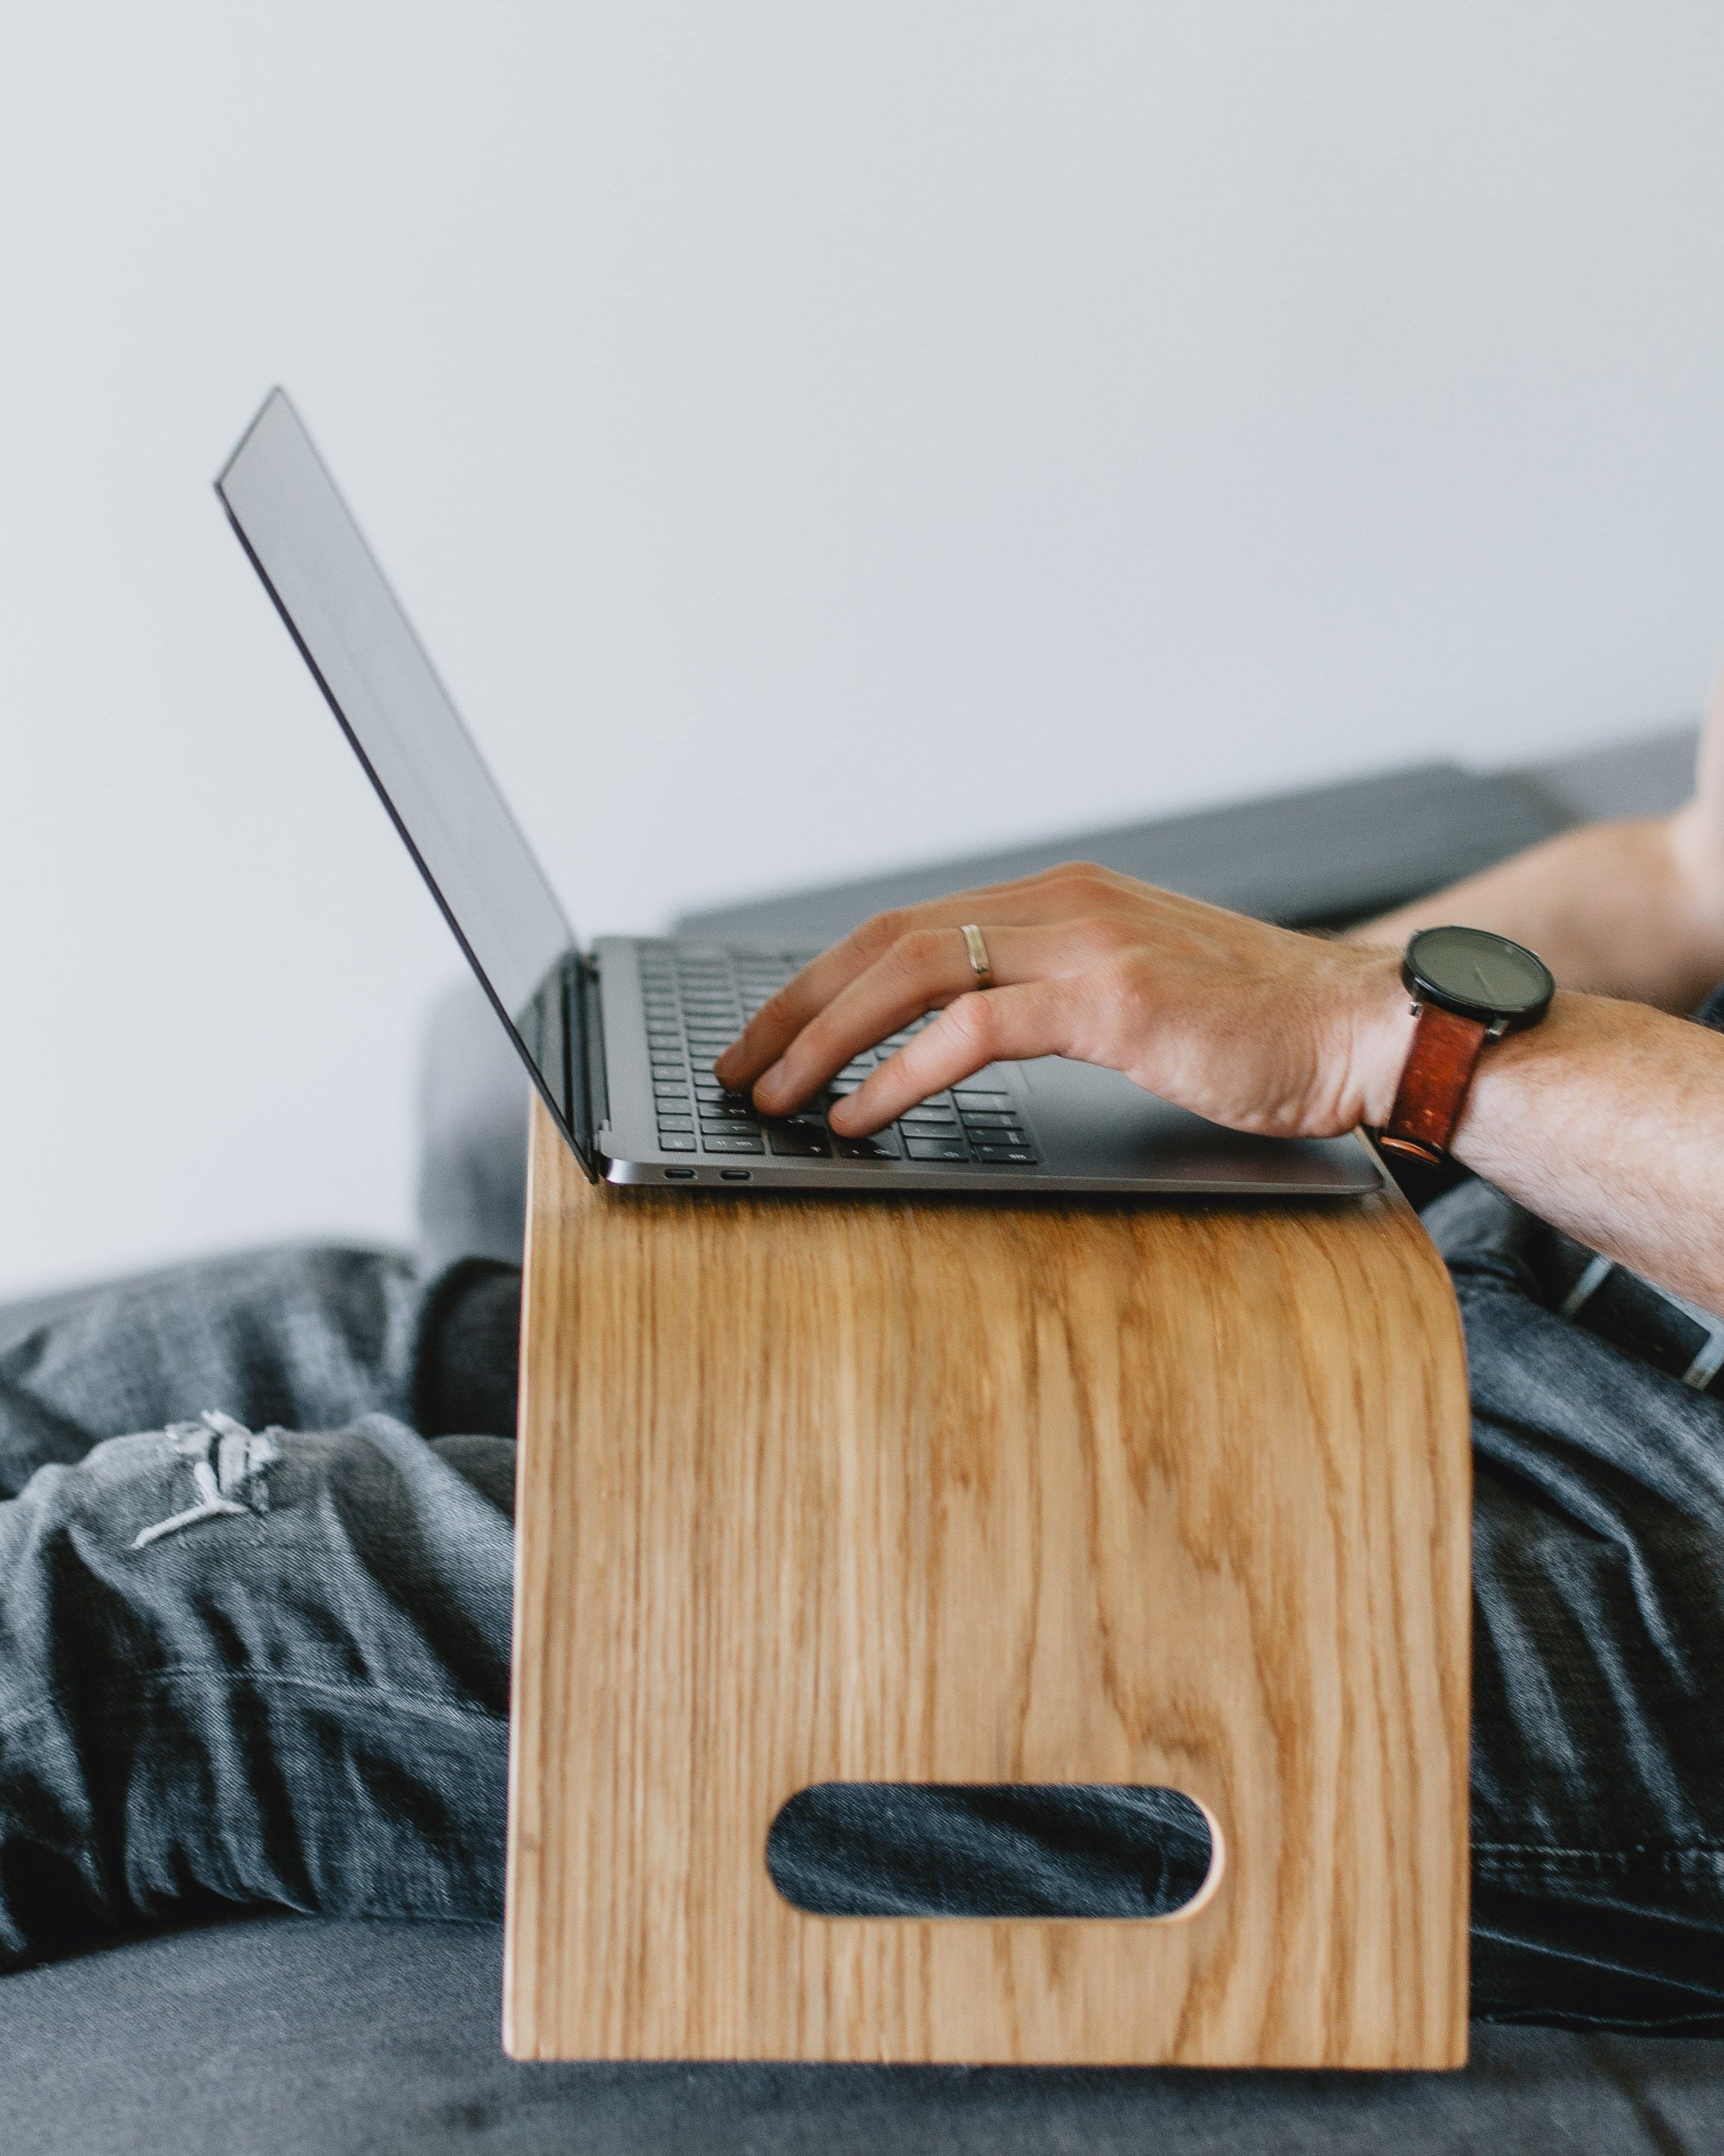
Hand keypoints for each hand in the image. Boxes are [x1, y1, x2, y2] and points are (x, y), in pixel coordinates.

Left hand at [714, 863, 1410, 1139]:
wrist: (1368, 1028)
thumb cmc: (1259, 1028)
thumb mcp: (1138, 992)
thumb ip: (1053, 992)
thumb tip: (959, 1034)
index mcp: (1061, 898)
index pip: (907, 925)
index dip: (824, 979)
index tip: (771, 1031)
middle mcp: (1062, 902)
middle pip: (886, 938)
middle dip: (796, 1005)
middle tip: (738, 1066)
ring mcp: (1087, 943)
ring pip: (913, 971)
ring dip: (826, 1039)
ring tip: (773, 1096)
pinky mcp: (1114, 999)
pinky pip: (973, 1029)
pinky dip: (898, 1073)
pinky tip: (858, 1114)